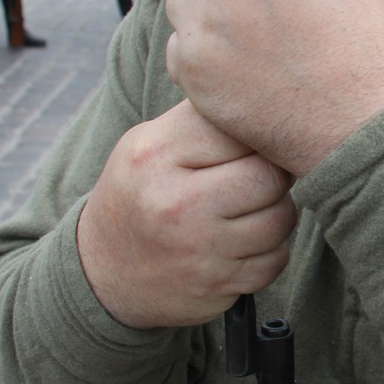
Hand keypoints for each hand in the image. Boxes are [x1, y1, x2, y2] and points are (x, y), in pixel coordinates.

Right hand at [76, 99, 296, 328]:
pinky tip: (245, 242)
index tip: (250, 143)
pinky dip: (270, 251)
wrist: (102, 271)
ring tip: (251, 208)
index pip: (240, 128)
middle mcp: (177, 203)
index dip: (256, 134)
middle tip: (258, 176)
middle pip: (269, 175)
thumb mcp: (149, 143)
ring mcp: (199, 250)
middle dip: (274, 174)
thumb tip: (267, 99)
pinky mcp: (217, 285)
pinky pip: (276, 260)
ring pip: (280, 218)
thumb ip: (202, 120)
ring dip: (276, 213)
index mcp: (158, 155)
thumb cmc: (140, 193)